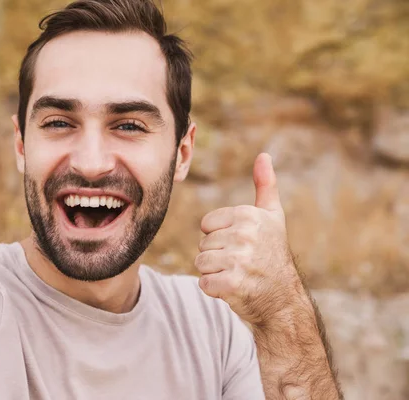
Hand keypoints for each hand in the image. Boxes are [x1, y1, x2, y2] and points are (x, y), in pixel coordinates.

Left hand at [195, 153, 304, 326]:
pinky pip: (204, 283)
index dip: (220, 237)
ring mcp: (239, 260)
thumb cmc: (273, 255)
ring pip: (201, 263)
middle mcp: (245, 235)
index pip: (206, 225)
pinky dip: (215, 290)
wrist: (283, 299)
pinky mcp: (232, 284)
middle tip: (242, 263)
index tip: (242, 245)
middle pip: (202, 244)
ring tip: (238, 274)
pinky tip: (234, 289)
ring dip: (214, 273)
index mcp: (248, 215)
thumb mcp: (273, 217)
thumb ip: (265, 185)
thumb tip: (264, 155)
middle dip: (217, 256)